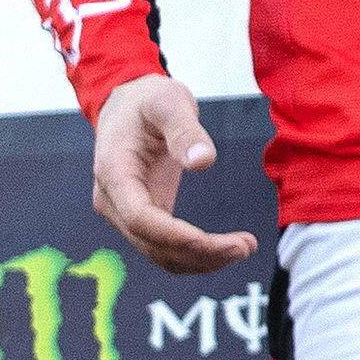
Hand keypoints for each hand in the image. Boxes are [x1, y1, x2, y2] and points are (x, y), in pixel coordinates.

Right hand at [91, 74, 257, 273]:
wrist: (127, 103)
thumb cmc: (149, 100)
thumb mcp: (168, 101)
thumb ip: (185, 130)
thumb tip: (204, 161)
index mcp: (114, 173)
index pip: (140, 218)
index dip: (175, 236)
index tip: (213, 242)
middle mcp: (113, 200)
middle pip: (151, 243)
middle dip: (198, 252)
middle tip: (246, 247)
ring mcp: (124, 211)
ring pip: (157, 252)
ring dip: (199, 259)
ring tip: (244, 248)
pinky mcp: (141, 214)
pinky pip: (163, 245)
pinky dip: (192, 254)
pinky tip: (224, 248)